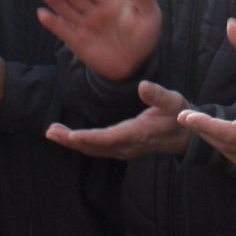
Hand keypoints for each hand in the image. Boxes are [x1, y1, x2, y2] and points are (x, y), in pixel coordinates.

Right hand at [37, 0, 161, 82]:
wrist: (134, 65)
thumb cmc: (143, 36)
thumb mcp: (150, 16)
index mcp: (110, 1)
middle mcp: (94, 10)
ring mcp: (84, 25)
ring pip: (67, 10)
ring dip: (55, 0)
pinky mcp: (77, 41)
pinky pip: (63, 30)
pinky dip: (52, 23)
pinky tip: (42, 14)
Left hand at [45, 80, 193, 158]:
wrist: (184, 137)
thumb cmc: (179, 116)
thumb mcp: (174, 102)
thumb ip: (158, 96)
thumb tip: (142, 86)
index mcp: (138, 134)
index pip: (110, 138)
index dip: (90, 138)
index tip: (72, 136)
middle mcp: (127, 146)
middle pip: (95, 146)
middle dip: (72, 140)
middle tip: (51, 131)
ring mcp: (123, 149)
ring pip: (93, 149)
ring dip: (72, 142)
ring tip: (52, 132)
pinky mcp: (120, 148)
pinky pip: (97, 148)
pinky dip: (80, 143)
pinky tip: (68, 136)